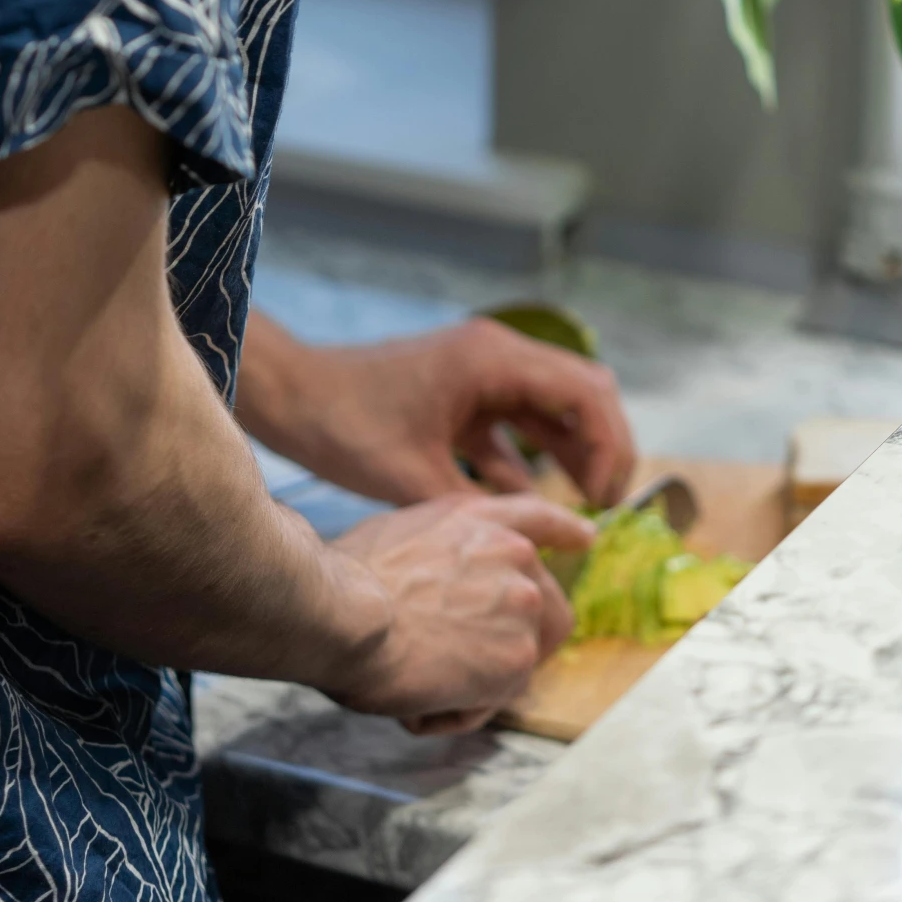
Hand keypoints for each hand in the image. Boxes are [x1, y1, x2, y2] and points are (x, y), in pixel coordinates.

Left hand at [236, 311, 635, 508]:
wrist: (291, 397)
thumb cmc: (345, 428)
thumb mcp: (416, 478)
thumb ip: (480, 509)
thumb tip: (532, 547)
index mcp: (493, 359)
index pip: (587, 392)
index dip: (609, 447)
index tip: (605, 501)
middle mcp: (495, 354)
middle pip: (582, 392)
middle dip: (602, 447)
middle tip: (603, 506)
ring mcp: (479, 370)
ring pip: (553, 406)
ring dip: (572, 451)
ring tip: (582, 510)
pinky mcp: (462, 392)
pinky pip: (516, 420)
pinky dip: (532, 456)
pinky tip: (530, 503)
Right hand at [321, 490, 592, 732]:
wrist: (342, 610)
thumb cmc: (348, 577)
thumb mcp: (402, 531)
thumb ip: (443, 548)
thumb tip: (437, 575)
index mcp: (483, 518)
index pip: (540, 518)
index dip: (565, 531)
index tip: (585, 540)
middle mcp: (515, 553)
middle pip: (545, 609)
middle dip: (512, 642)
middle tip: (458, 661)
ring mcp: (522, 606)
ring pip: (514, 663)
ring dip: (474, 682)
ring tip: (420, 679)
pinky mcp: (517, 660)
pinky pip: (492, 703)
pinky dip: (455, 712)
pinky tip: (418, 698)